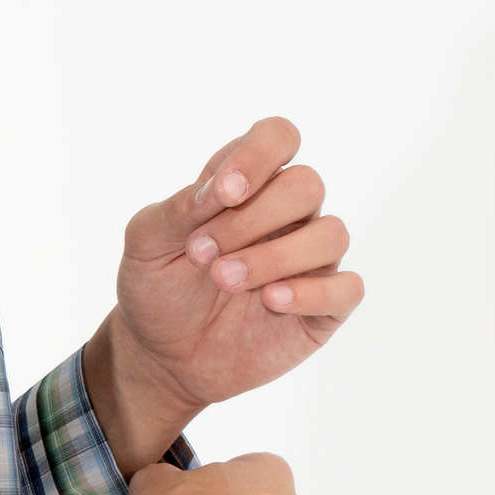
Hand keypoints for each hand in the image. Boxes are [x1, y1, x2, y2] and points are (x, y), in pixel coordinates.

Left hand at [112, 116, 364, 419]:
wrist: (162, 357)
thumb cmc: (159, 288)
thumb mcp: (146, 243)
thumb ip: (178, 207)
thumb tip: (221, 188)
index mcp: (248, 185)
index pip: (278, 138)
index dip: (258, 156)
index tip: (223, 194)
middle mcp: (288, 215)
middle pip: (307, 185)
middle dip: (251, 219)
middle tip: (202, 255)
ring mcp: (310, 260)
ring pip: (331, 234)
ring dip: (274, 256)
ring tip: (225, 280)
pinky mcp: (324, 308)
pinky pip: (348, 288)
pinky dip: (311, 292)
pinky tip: (270, 301)